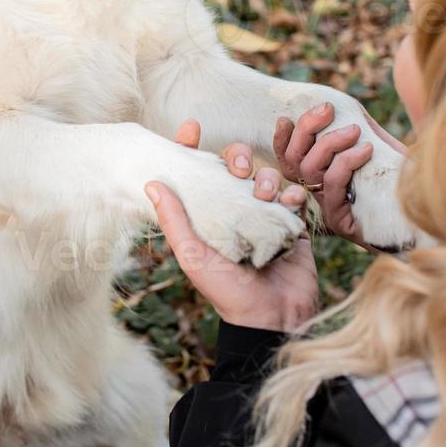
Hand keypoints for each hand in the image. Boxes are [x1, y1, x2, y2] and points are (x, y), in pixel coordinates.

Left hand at [144, 120, 318, 332]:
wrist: (271, 319)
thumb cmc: (226, 292)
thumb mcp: (192, 255)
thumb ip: (173, 220)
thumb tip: (151, 183)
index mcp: (208, 217)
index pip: (198, 173)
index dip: (193, 147)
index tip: (192, 128)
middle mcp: (235, 213)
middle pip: (236, 167)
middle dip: (238, 158)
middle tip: (239, 168)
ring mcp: (265, 218)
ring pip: (266, 178)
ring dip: (267, 179)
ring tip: (266, 195)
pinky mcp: (291, 226)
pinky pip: (294, 197)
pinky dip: (293, 195)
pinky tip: (289, 203)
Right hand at [273, 103, 405, 249]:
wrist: (422, 215)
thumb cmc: (400, 180)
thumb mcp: (376, 147)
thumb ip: (359, 128)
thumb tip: (344, 102)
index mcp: (319, 176)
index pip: (288, 159)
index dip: (281, 139)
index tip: (286, 117)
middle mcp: (317, 193)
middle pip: (293, 160)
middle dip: (305, 128)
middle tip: (327, 109)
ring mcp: (326, 208)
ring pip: (309, 169)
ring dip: (330, 142)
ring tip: (354, 130)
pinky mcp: (339, 221)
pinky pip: (332, 184)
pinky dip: (346, 161)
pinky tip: (366, 149)